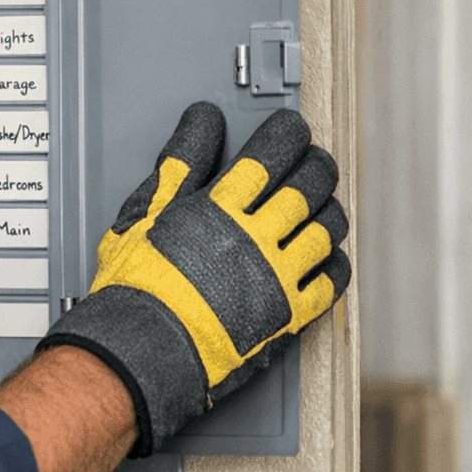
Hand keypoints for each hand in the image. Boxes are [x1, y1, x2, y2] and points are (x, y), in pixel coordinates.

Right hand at [39, 102, 349, 454]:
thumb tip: (202, 121)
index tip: (291, 129)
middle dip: (317, 164)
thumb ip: (180, 162)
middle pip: (308, 185)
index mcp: (220, 208)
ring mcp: (276, 277)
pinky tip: (325, 253)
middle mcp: (255, 238)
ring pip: (326, 228)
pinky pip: (331, 280)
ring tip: (321, 202)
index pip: (270, 154)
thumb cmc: (136, 285)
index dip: (288, 133)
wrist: (143, 349)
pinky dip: (335, 260)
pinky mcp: (288, 314)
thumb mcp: (145, 211)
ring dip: (330, 208)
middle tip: (314, 161)